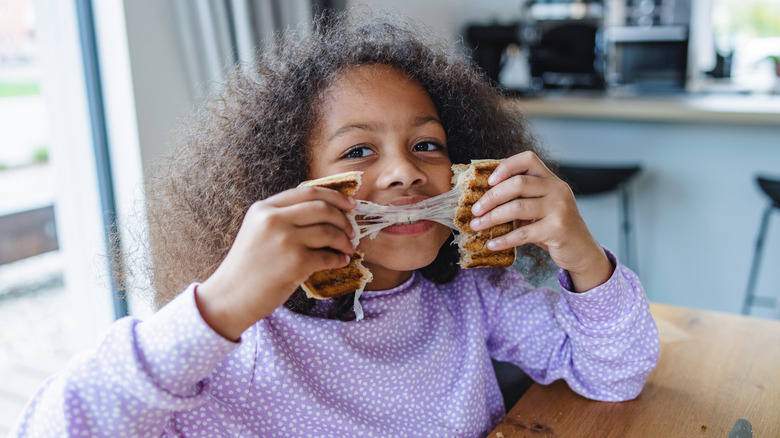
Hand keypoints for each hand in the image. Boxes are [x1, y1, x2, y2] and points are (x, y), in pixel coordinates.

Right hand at [196, 186, 356, 339]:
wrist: (229, 297)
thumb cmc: (247, 267)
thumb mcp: (257, 231)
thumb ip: (283, 218)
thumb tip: (325, 212)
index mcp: (264, 208)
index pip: (307, 192)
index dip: (334, 196)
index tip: (350, 204)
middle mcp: (274, 219)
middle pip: (322, 208)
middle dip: (343, 219)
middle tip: (351, 230)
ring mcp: (285, 240)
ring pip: (329, 231)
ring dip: (344, 240)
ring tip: (347, 248)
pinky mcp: (296, 262)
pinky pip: (328, 256)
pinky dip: (339, 259)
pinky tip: (340, 262)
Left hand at [469, 151, 612, 291]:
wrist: (582, 251)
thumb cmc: (555, 228)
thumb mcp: (542, 207)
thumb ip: (522, 199)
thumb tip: (483, 200)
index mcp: (551, 180)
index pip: (528, 159)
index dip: (506, 166)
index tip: (488, 181)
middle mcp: (558, 189)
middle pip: (518, 183)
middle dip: (491, 197)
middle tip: (475, 209)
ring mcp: (560, 208)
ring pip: (517, 208)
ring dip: (492, 218)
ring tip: (477, 226)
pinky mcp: (558, 230)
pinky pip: (523, 233)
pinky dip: (504, 240)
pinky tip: (491, 244)